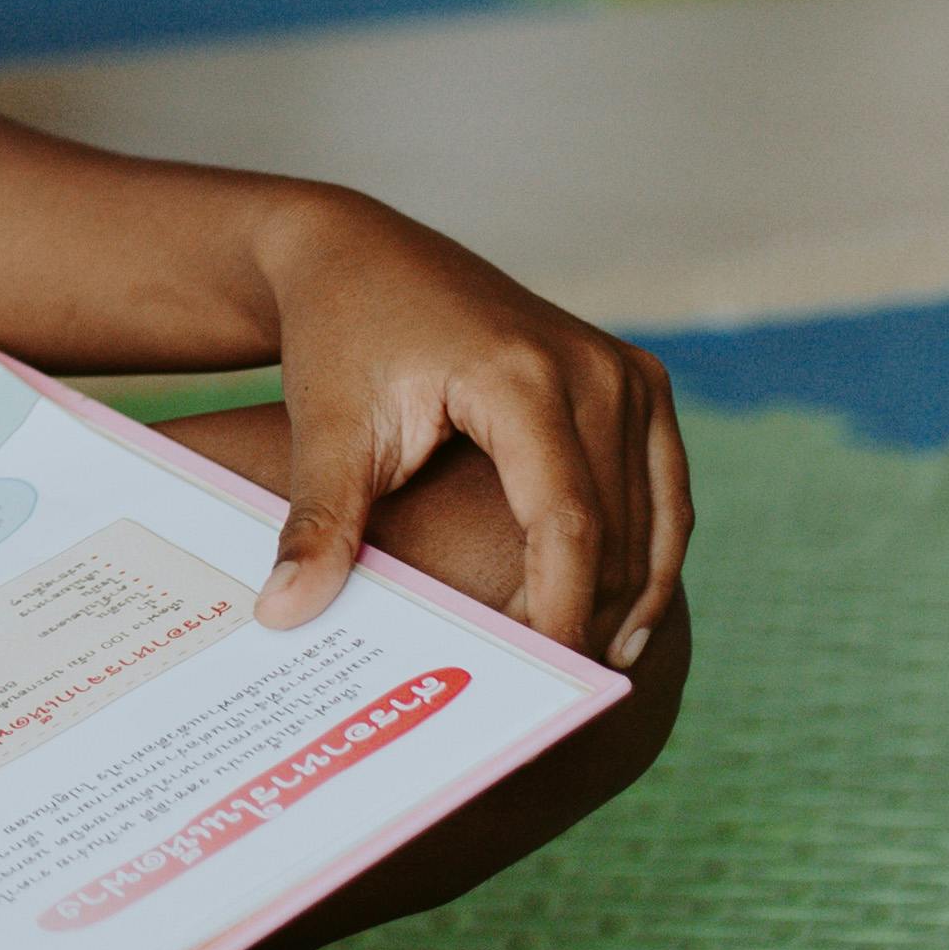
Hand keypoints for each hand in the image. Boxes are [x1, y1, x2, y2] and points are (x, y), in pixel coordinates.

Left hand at [255, 194, 688, 669]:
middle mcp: (591, 367)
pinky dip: (649, 554)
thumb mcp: (325, 427)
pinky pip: (664, 488)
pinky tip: (623, 619)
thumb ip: (318, 523)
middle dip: (589, 617)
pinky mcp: (634, 379)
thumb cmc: (339, 335)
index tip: (544, 684)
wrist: (359, 252)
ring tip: (591, 672)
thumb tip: (284, 615)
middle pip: (614, 530)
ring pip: (651, 518)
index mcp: (521, 375)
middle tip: (556, 697)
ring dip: (626, 596)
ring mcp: (623, 369)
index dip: (560, 611)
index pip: (566, 523)